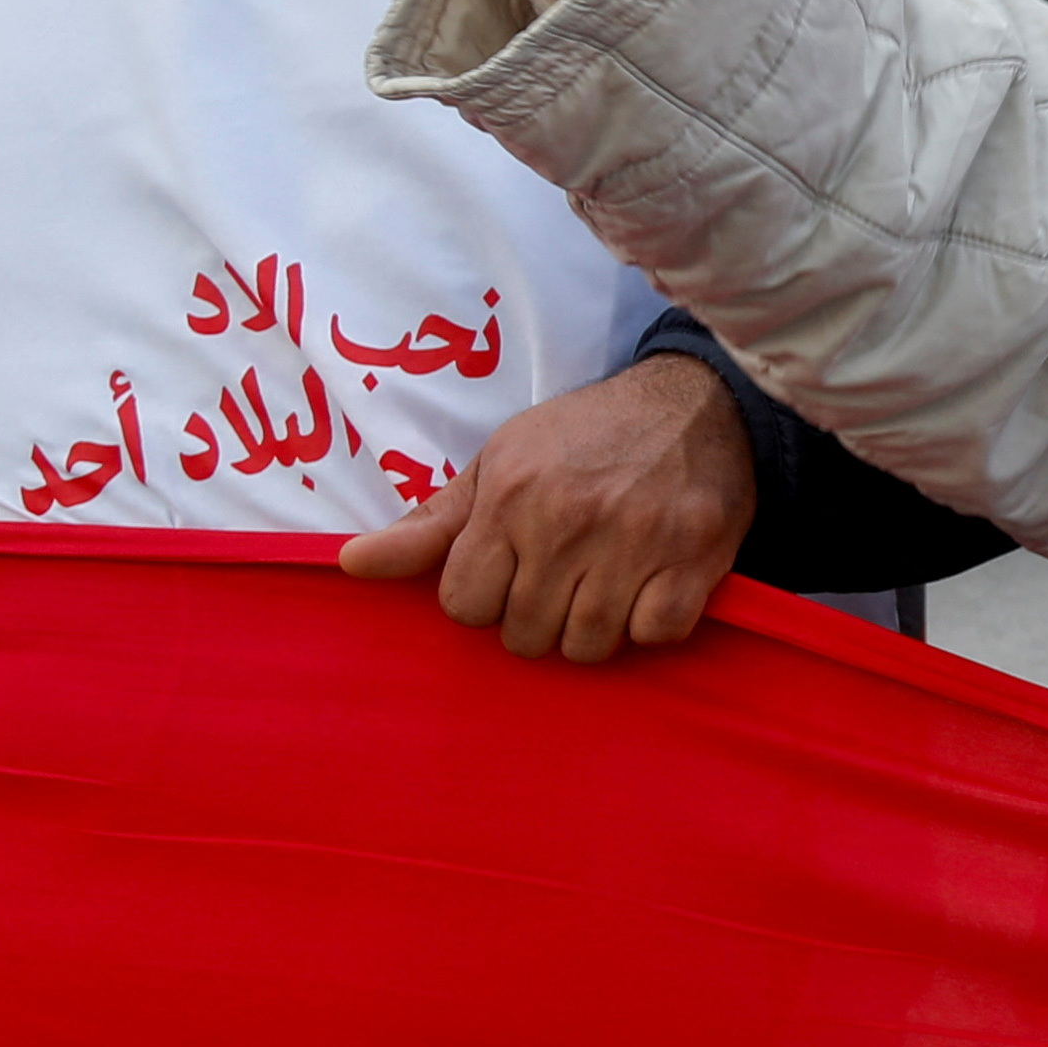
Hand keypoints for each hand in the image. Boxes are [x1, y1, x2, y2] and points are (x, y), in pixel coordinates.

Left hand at [333, 353, 754, 661]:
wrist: (696, 400)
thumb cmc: (585, 435)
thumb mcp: (498, 462)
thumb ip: (430, 524)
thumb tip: (350, 565)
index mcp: (510, 497)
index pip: (464, 606)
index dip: (484, 598)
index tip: (511, 572)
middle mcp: (568, 521)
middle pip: (525, 635)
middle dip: (536, 618)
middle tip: (562, 579)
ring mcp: (636, 542)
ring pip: (587, 646)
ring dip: (592, 629)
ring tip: (604, 587)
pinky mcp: (695, 559)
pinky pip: (654, 635)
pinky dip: (650, 624)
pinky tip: (649, 587)